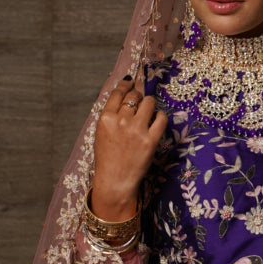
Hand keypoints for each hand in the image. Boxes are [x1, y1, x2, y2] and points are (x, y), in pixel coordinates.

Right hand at [92, 77, 167, 218]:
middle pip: (134, 95)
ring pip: (149, 102)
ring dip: (149, 104)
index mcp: (105, 118)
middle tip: (139, 102)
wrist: (115, 182)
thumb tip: (124, 96)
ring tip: (148, 111)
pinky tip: (157, 120)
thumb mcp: (101, 133)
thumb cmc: (107, 159)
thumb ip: (110, 115)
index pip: (118, 92)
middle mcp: (121, 121)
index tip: (131, 82)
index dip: (126, 84)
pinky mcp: (151, 140)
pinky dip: (160, 116)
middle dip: (138, 96)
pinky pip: (161, 118)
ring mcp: (137, 130)